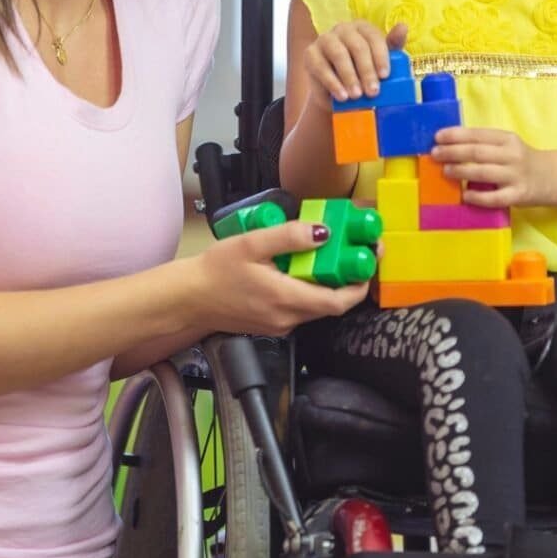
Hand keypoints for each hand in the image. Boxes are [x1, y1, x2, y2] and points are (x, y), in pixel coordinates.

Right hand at [193, 220, 370, 335]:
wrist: (188, 298)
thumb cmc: (215, 271)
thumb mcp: (252, 244)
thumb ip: (288, 237)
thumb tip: (323, 233)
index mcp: (285, 300)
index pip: (337, 302)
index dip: (358, 286)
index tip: (368, 262)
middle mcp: (287, 319)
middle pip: (330, 304)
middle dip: (347, 280)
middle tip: (355, 253)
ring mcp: (280, 324)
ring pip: (316, 306)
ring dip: (328, 284)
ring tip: (332, 256)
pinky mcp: (272, 323)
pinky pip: (300, 308)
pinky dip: (309, 289)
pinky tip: (302, 268)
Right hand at [303, 20, 407, 109]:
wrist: (339, 94)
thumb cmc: (363, 74)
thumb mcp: (380, 63)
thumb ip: (393, 46)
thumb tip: (403, 27)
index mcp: (362, 28)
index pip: (373, 37)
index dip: (380, 56)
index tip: (385, 76)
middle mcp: (343, 29)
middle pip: (357, 46)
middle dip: (366, 71)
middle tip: (373, 92)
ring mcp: (325, 39)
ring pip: (338, 54)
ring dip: (349, 76)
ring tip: (357, 95)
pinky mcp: (310, 53)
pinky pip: (321, 67)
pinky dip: (332, 83)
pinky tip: (342, 96)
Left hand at [430, 127, 551, 207]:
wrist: (553, 177)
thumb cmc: (520, 160)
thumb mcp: (506, 146)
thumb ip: (484, 145)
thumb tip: (449, 145)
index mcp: (507, 139)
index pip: (478, 134)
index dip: (456, 135)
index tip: (437, 137)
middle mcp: (512, 155)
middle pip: (478, 152)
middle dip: (453, 152)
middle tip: (435, 154)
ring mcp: (516, 176)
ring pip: (484, 173)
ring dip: (461, 171)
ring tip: (445, 170)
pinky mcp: (519, 195)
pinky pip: (495, 198)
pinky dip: (478, 197)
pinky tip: (465, 195)